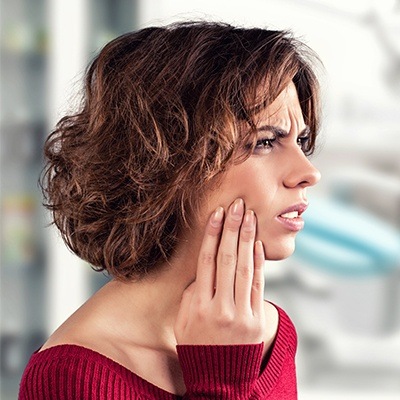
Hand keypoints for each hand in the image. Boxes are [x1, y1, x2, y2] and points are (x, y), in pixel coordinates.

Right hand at [174, 198, 265, 344]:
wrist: (219, 379)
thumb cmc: (197, 344)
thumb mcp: (184, 320)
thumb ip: (193, 293)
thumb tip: (205, 268)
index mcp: (197, 306)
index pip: (206, 262)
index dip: (213, 235)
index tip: (218, 214)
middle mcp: (219, 308)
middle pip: (227, 260)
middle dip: (233, 229)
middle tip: (238, 205)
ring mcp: (241, 314)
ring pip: (245, 268)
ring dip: (248, 239)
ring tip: (250, 217)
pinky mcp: (257, 320)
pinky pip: (258, 285)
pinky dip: (259, 263)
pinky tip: (258, 244)